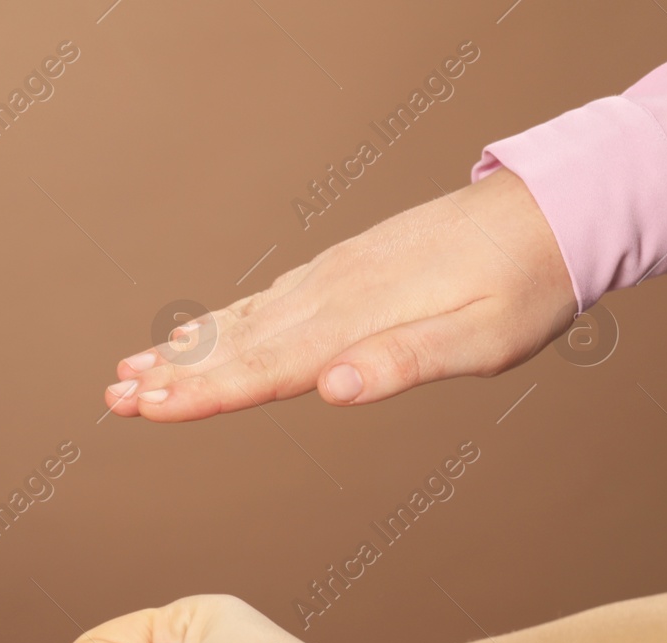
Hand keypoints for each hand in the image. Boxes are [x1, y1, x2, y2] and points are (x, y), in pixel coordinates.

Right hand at [103, 168, 576, 419]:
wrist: (553, 210)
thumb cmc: (526, 284)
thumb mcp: (484, 338)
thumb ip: (406, 362)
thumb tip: (336, 388)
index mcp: (356, 319)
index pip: (263, 367)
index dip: (201, 393)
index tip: (147, 409)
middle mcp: (331, 293)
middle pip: (237, 344)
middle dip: (173, 375)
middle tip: (114, 398)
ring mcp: (333, 277)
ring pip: (243, 319)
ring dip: (186, 348)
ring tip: (132, 369)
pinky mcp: (343, 269)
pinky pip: (266, 300)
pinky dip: (224, 320)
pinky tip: (202, 331)